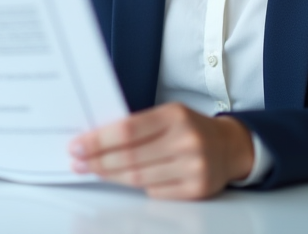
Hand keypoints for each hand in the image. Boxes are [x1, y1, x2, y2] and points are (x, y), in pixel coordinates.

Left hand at [68, 103, 254, 199]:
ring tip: (93, 170)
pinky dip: (138, 186)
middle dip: (98, 161)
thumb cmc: (190, 129)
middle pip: (130, 157)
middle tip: (78, 162)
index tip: (76, 145)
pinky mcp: (197, 189)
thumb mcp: (168, 115)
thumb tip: (96, 140)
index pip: (127, 130)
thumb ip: (138, 126)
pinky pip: (155, 192)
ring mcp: (193, 166)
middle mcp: (186, 140)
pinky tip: (125, 180)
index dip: (98, 140)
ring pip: (139, 177)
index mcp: (175, 115)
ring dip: (110, 175)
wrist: (230, 147)